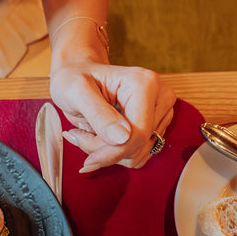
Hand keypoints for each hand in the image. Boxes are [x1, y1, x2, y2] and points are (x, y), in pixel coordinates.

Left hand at [49, 62, 175, 172]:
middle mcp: (160, 97)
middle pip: (139, 145)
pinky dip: (116, 152)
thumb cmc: (75, 77)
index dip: (113, 153)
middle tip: (80, 135)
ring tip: (89, 132)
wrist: (78, 73)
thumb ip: (98, 114)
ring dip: (110, 152)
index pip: (138, 134)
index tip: (88, 161)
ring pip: (139, 153)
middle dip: (107, 150)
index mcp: (144, 84)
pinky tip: (100, 137)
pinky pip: (138, 153)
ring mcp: (161, 111)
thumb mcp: (76, 92)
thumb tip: (122, 138)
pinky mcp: (156, 124)